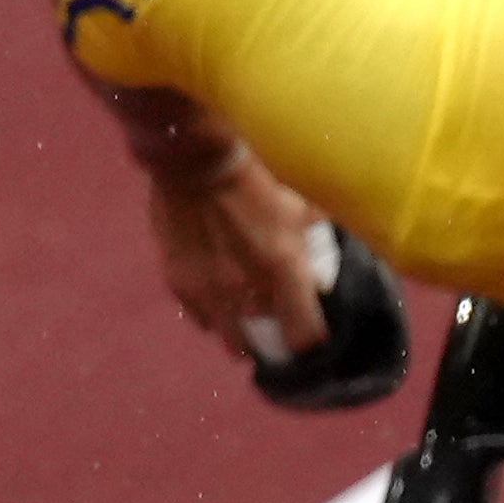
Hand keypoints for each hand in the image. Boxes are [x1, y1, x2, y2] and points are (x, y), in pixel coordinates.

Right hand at [91, 71, 329, 359]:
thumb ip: (319, 241)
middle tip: (281, 332)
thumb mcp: (303, 203)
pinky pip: (198, 317)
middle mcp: (244, 289)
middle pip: (264, 346)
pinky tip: (220, 303)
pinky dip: (212, 316)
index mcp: (283, 270)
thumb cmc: (256, 172)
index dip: (314, 341)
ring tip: (249, 324)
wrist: (193, 156)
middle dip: (276, 343)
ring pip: (228, 337)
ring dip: (242, 335)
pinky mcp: (178, 280)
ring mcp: (207, 289)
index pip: (306, 335)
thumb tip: (325, 276)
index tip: (316, 334)